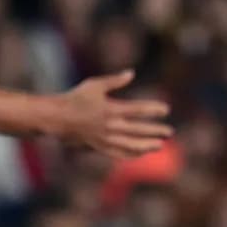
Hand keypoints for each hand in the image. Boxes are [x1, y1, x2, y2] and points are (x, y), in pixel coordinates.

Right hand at [57, 70, 172, 158]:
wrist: (57, 118)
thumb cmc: (75, 98)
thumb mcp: (95, 85)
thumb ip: (114, 81)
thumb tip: (131, 73)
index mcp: (111, 109)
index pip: (138, 110)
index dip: (153, 110)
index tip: (166, 109)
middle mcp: (110, 126)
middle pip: (138, 129)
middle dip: (155, 131)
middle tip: (170, 132)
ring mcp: (105, 139)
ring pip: (131, 145)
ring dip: (147, 145)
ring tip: (159, 145)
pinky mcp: (99, 147)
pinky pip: (118, 153)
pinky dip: (131, 154)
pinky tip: (140, 153)